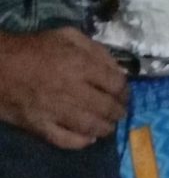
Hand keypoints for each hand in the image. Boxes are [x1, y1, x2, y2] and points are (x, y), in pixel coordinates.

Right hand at [0, 27, 128, 148]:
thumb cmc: (35, 48)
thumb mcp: (67, 35)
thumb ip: (95, 49)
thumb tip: (117, 68)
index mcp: (80, 65)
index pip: (116, 83)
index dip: (125, 90)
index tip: (124, 93)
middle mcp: (72, 90)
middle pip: (107, 108)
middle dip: (119, 111)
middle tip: (120, 112)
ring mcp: (57, 112)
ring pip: (91, 127)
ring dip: (106, 128)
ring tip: (108, 126)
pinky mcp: (41, 128)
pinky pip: (67, 141)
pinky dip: (82, 142)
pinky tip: (88, 138)